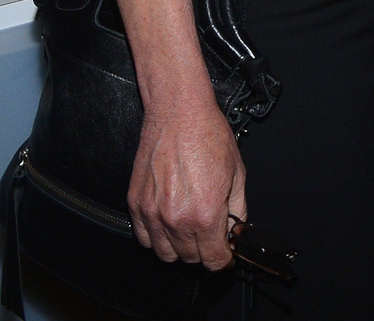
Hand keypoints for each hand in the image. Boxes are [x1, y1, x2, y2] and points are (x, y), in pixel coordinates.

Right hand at [127, 95, 245, 268]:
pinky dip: (156, 237)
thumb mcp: (237, 174)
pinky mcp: (136, 205)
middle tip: (210, 233)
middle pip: (190, 259)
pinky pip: (144, 238)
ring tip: (189, 228)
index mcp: (206, 214)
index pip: (213, 260)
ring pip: (165, 254)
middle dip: (204, 250)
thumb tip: (235, 231)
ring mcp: (152, 214)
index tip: (225, 254)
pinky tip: (169, 221)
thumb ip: (238, 210)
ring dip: (179, 247)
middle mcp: (176, 219)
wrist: (179, 114)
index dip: (223, 259)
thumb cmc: (208, 136)